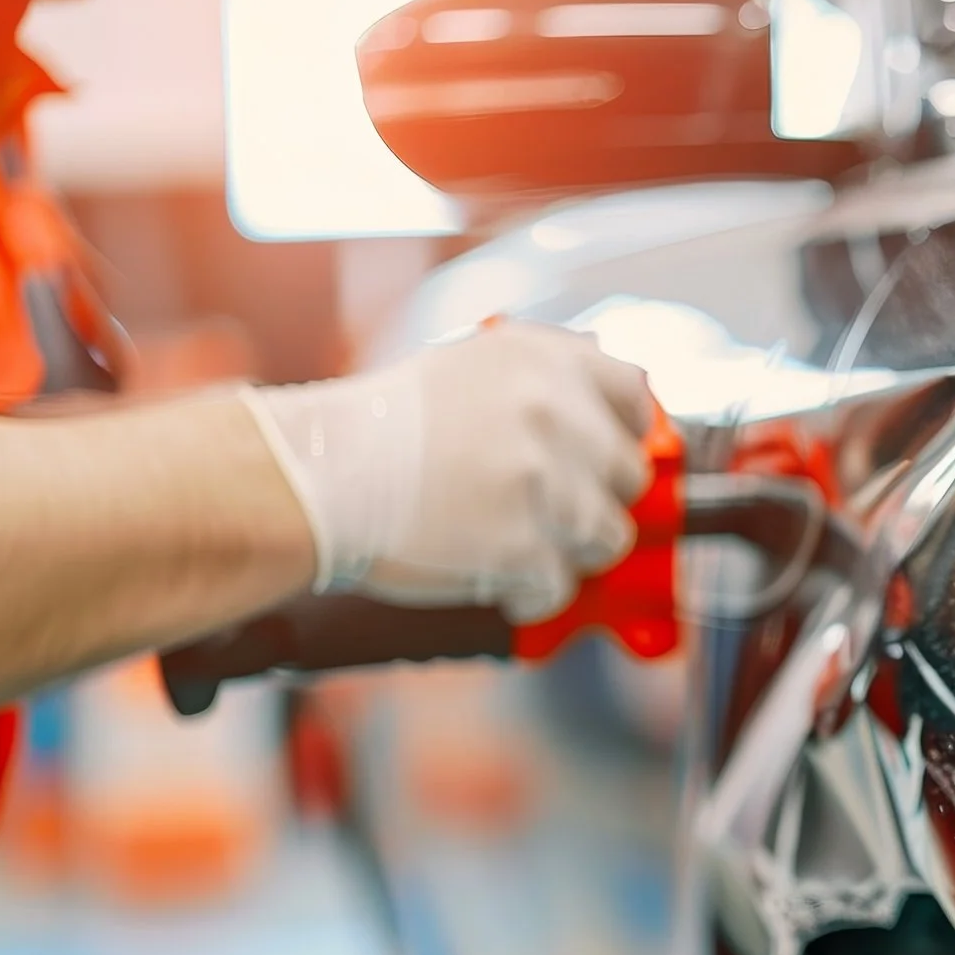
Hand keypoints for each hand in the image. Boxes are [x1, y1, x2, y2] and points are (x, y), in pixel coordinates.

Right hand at [242, 324, 653, 622]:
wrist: (320, 475)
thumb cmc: (383, 428)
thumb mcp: (471, 367)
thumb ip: (546, 382)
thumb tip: (615, 417)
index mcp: (544, 361)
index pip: (634, 397)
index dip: (624, 436)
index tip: (606, 461)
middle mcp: (554, 413)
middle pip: (629, 477)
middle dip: (595, 502)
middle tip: (550, 514)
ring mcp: (544, 483)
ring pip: (608, 538)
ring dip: (568, 551)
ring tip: (513, 545)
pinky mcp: (524, 548)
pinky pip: (560, 587)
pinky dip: (530, 593)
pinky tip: (490, 574)